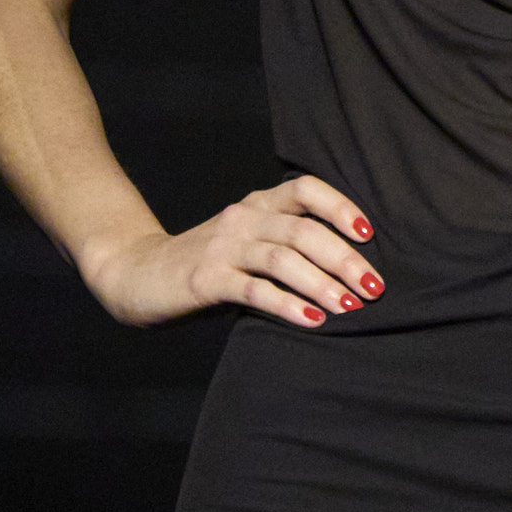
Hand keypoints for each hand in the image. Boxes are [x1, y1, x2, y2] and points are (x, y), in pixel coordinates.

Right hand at [80, 175, 380, 330]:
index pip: (305, 190)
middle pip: (303, 230)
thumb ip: (286, 246)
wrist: (137, 273)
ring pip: (283, 259)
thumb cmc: (206, 264)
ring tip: (350, 306)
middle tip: (374, 287)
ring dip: (322, 283)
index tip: (368, 234)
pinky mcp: (206, 280)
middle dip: (344, 259)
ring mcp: (223, 248)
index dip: (340, 207)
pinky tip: (311, 320)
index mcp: (256, 205)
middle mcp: (243, 219)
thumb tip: (348, 272)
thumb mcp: (247, 244)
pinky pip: (254, 290)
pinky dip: (287, 305)